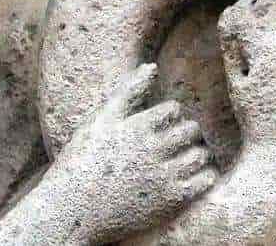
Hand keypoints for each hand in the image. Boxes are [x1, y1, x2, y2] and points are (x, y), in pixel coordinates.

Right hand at [49, 63, 217, 243]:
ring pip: (199, 155)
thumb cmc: (82, 160)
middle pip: (190, 130)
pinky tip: (190, 177)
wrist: (71, 209)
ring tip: (180, 159)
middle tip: (174, 142)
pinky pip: (203, 182)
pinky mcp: (169, 201)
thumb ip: (128, 91)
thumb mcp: (99, 120)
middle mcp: (154, 150)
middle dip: (185, 133)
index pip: (174, 110)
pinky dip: (203, 176)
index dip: (168, 116)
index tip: (159, 127)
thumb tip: (151, 65)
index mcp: (138, 126)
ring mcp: (163, 176)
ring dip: (194, 154)